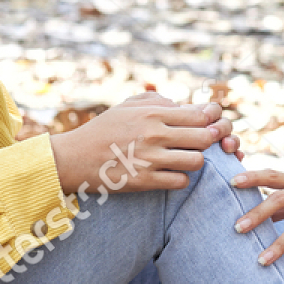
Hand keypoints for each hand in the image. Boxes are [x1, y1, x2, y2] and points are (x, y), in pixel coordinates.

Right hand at [50, 100, 234, 194]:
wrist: (74, 157)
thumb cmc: (103, 129)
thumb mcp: (127, 106)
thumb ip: (157, 101)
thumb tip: (183, 105)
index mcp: (152, 113)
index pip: (200, 116)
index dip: (209, 122)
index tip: (204, 128)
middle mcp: (154, 134)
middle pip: (204, 138)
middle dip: (207, 142)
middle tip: (197, 146)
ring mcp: (150, 159)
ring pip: (197, 162)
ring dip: (195, 162)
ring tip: (184, 161)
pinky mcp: (144, 181)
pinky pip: (180, 182)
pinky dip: (180, 179)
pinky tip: (171, 174)